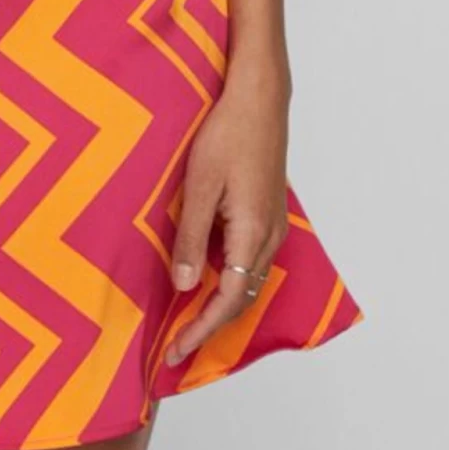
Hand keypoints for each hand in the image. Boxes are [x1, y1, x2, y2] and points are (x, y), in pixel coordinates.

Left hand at [164, 60, 290, 365]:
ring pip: (247, 280)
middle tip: (176, 345)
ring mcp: (273, 224)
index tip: (176, 351)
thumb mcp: (199, 186)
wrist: (259, 98)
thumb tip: (184, 286)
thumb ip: (191, 239)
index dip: (201, 329)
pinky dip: (228, 280)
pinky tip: (206, 277)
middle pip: (241, 298)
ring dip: (219, 304)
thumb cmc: (228, 133)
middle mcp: (270, 236)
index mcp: (253, 234)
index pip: (228, 300)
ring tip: (187, 320)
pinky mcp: (268, 212)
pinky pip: (249, 260)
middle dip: (209, 326)